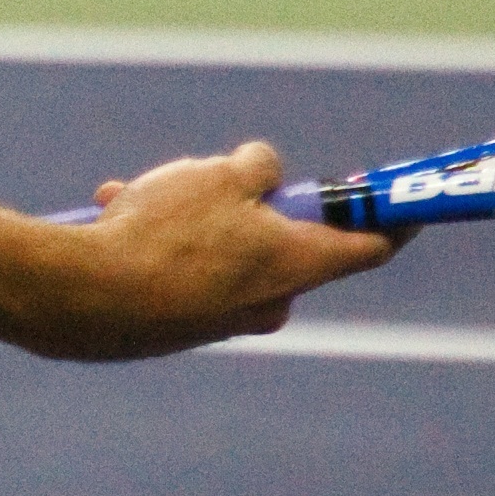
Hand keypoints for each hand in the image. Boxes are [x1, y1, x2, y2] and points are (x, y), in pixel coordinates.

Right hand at [18, 141, 399, 360]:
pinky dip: (159, 241)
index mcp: (297, 265)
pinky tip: (117, 213)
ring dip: (189, 217)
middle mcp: (270, 301)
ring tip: (139, 190)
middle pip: (283, 244)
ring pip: (222, 251)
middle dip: (249, 204)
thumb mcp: (219, 176)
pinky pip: (182, 272)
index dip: (392, 221)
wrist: (86, 299)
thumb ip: (256, 167)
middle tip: (215, 175)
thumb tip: (262, 173)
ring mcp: (223, 320)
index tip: (408, 206)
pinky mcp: (180, 328)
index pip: (369, 246)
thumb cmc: (164, 235)